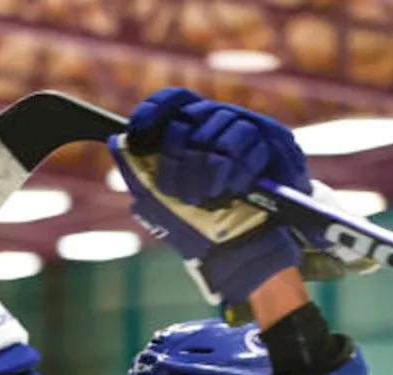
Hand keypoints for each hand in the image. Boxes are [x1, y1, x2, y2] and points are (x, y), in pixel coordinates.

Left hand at [109, 87, 308, 305]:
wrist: (250, 255)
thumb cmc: (203, 230)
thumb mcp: (163, 206)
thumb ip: (140, 176)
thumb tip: (116, 144)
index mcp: (196, 132)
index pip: (174, 100)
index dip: (154, 111)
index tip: (137, 132)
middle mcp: (222, 124)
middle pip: (193, 116)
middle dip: (179, 155)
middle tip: (180, 193)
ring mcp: (251, 130)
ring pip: (221, 129)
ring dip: (207, 168)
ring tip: (204, 198)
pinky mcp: (277, 144)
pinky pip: (248, 146)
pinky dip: (234, 171)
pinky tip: (228, 191)